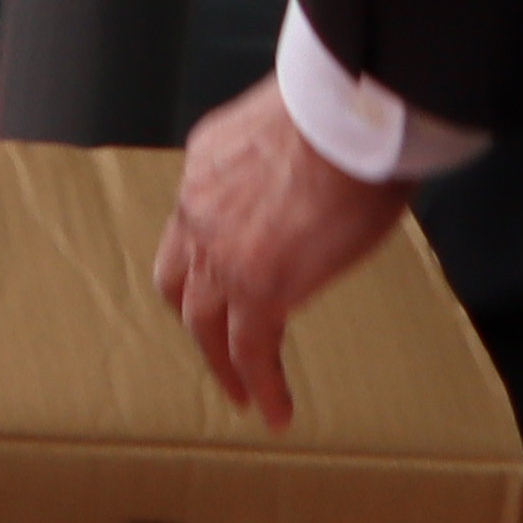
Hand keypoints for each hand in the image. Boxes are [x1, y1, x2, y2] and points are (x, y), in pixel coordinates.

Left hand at [153, 77, 412, 431]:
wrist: (343, 120)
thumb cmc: (342, 111)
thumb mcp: (295, 124)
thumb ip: (290, 155)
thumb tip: (320, 165)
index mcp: (207, 165)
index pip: (195, 222)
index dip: (203, 257)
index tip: (220, 279)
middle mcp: (199, 208)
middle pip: (179, 278)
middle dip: (195, 317)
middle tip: (215, 347)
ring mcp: (220, 252)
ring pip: (205, 320)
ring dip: (221, 360)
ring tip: (242, 393)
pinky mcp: (258, 287)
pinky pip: (252, 348)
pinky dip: (260, 383)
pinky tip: (274, 411)